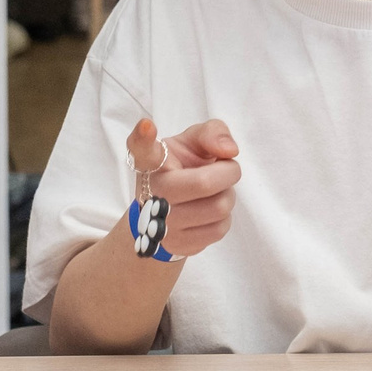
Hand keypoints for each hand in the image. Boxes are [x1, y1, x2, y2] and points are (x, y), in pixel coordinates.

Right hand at [125, 116, 239, 258]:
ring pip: (219, 207)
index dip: (144, 137)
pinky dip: (224, 217)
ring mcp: (162, 223)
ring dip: (227, 195)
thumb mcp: (193, 142)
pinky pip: (219, 230)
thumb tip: (229, 150)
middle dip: (228, 173)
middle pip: (204, 183)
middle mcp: (152, 191)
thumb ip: (212, 133)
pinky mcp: (178, 245)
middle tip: (226, 169)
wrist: (169, 211)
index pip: (142, 148)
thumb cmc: (183, 168)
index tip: (148, 126)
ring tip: (215, 191)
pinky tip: (209, 210)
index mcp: (151, 161)